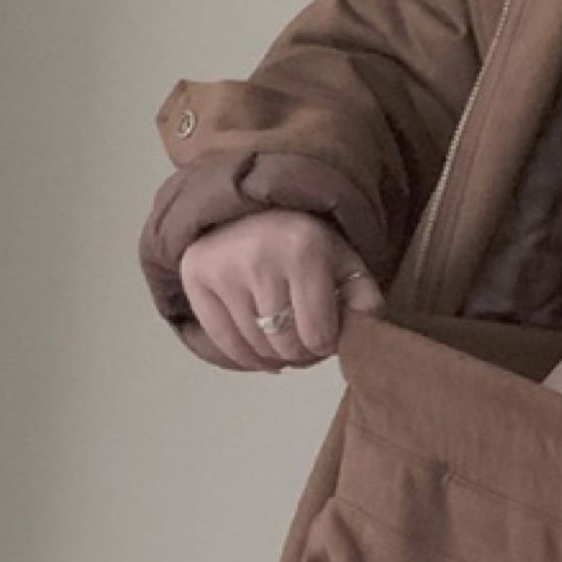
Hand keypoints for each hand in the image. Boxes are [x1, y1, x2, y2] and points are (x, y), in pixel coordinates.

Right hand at [178, 209, 384, 372]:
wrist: (257, 208)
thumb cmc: (307, 244)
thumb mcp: (346, 265)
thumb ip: (365, 302)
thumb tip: (364, 334)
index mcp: (303, 251)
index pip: (317, 338)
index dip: (326, 344)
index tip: (325, 330)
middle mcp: (259, 256)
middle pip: (286, 348)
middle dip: (301, 350)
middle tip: (303, 332)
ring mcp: (223, 266)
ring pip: (256, 350)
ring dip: (274, 353)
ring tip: (282, 330)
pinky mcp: (196, 275)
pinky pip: (225, 344)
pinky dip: (246, 353)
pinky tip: (259, 340)